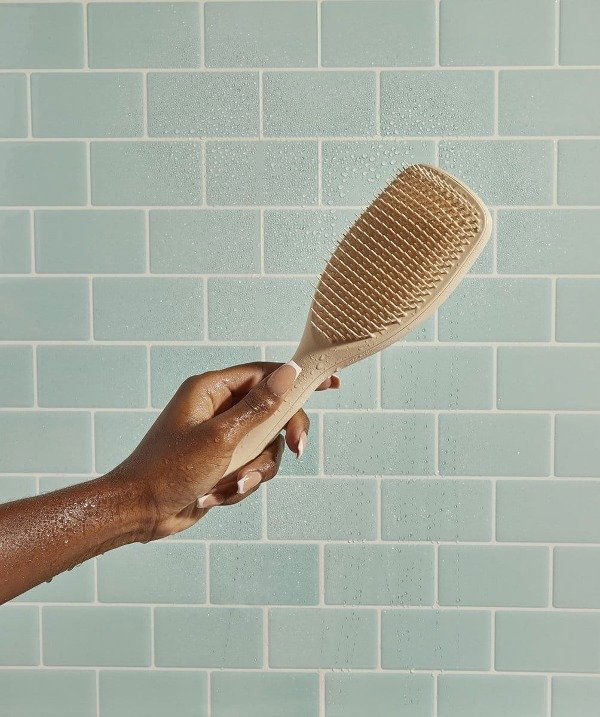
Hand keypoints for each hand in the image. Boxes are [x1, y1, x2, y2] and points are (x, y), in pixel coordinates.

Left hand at [109, 362, 338, 540]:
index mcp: (212, 390)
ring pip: (265, 446)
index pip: (265, 374)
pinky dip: (239, 484)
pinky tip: (214, 495)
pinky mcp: (222, 461)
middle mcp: (218, 409)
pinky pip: (251, 467)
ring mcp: (221, 436)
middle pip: (272, 412)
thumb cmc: (169, 470)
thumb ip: (259, 406)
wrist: (139, 512)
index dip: (297, 378)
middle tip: (296, 450)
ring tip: (229, 484)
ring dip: (253, 470)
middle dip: (280, 436)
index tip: (330, 382)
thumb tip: (289, 373)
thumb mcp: (221, 437)